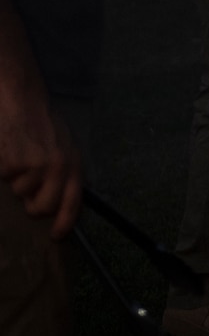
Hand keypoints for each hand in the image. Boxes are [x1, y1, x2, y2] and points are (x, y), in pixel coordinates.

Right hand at [0, 84, 79, 240]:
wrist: (22, 100)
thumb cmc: (43, 123)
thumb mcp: (64, 146)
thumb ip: (65, 171)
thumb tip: (59, 200)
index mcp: (74, 164)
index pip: (73, 201)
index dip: (65, 222)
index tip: (57, 235)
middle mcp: (58, 169)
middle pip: (42, 207)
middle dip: (33, 205)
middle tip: (29, 190)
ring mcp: (36, 168)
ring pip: (21, 193)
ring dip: (18, 180)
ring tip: (22, 156)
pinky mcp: (14, 164)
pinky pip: (6, 178)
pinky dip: (5, 167)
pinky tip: (11, 150)